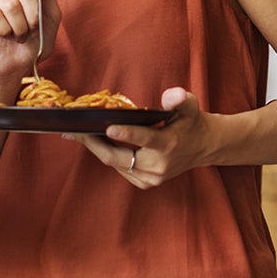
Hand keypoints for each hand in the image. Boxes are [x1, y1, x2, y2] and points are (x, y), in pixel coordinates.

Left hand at [64, 87, 207, 188]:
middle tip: (73, 131)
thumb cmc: (191, 122)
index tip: (107, 127)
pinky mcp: (144, 182)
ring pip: (114, 164)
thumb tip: (172, 94)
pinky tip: (93, 142)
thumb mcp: (189, 106)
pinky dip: (105, 154)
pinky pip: (118, 168)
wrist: (203, 147)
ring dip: (95, 148)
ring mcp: (150, 178)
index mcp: (168, 145)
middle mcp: (158, 165)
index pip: (144, 140)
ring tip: (76, 134)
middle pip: (117, 157)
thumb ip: (179, 100)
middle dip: (93, 143)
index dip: (125, 134)